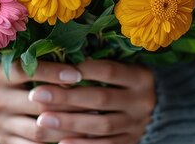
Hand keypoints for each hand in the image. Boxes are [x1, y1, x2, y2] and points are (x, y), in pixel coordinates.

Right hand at [0, 61, 86, 143]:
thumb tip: (81, 58)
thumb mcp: (23, 67)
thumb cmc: (19, 80)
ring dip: (68, 127)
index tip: (78, 74)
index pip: (26, 71)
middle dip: (69, 103)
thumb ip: (43, 62)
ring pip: (39, 130)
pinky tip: (77, 137)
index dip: (53, 72)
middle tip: (95, 101)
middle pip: (37, 104)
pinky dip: (59, 143)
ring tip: (92, 121)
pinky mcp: (6, 143)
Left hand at [29, 60, 155, 143]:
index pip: (109, 70)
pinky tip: (61, 143)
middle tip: (37, 95)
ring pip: (101, 125)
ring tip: (43, 120)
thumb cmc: (127, 81)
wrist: (157, 107)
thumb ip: (98, 65)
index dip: (82, 69)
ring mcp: (137, 124)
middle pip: (101, 98)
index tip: (53, 70)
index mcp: (141, 76)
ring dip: (70, 122)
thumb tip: (59, 59)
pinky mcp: (131, 141)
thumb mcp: (123, 67)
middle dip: (66, 97)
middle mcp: (143, 101)